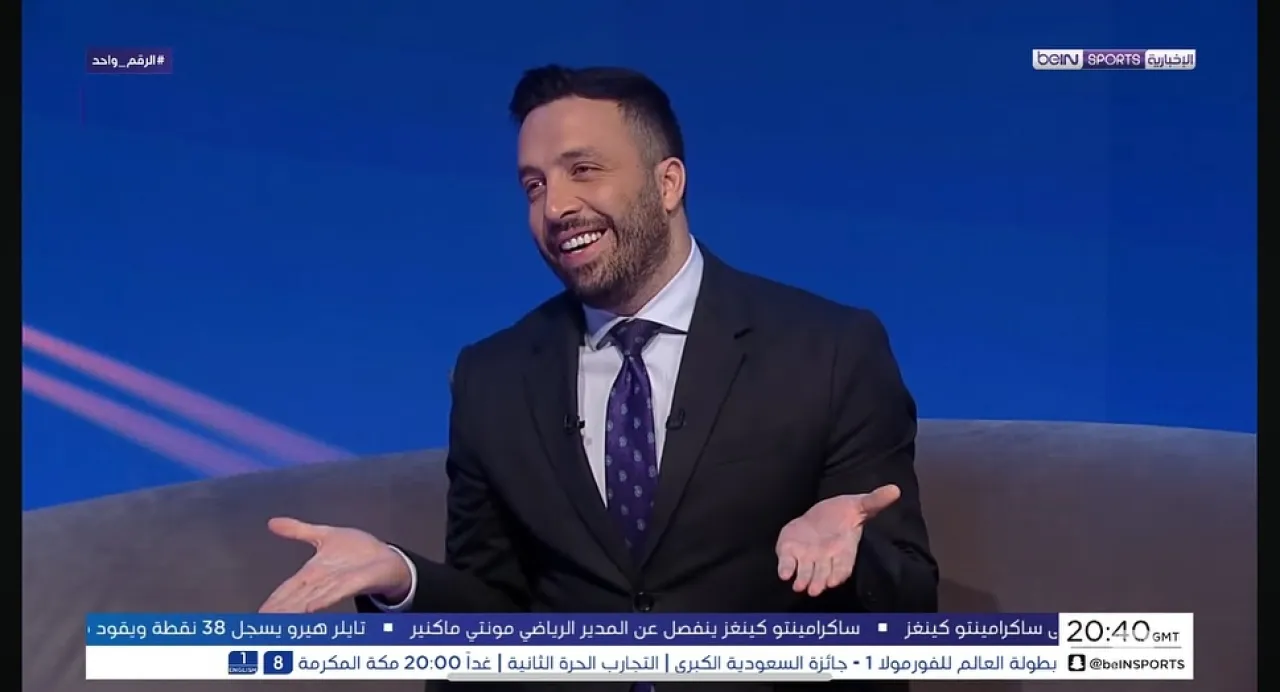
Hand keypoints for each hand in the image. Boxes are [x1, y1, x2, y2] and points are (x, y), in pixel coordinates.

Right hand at [258, 517, 411, 612]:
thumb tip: (272, 522)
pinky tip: (311, 608)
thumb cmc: (357, 552)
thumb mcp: (324, 535)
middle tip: (263, 623)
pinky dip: (323, 600)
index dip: (274, 599)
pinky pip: (337, 592)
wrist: (387, 557)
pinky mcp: (355, 582)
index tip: (259, 613)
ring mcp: (338, 584)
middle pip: (297, 597)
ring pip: (312, 599)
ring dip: (296, 610)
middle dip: (281, 610)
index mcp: (313, 573)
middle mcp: (323, 582)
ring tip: (280, 620)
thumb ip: (298, 530)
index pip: (288, 588)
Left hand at [775, 485, 900, 596]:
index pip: (844, 566)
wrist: (819, 515)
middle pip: (823, 573)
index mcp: (844, 549)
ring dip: (803, 580)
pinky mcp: (791, 552)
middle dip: (819, 581)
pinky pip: (788, 563)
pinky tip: (784, 574)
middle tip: (815, 590)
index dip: (839, 573)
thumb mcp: (859, 504)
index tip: (834, 581)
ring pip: (806, 572)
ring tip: (799, 586)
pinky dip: (786, 569)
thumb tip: (895, 489)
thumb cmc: (842, 513)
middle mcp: (826, 558)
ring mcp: (808, 557)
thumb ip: (875, 501)